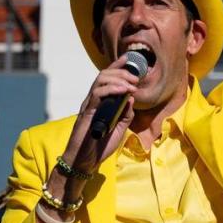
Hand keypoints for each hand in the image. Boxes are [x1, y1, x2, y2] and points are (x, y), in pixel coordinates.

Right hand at [62, 55, 138, 171]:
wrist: (86, 161)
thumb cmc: (100, 146)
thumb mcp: (119, 128)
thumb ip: (125, 114)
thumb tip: (132, 98)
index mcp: (101, 102)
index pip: (108, 78)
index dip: (118, 67)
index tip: (131, 60)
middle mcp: (93, 100)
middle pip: (104, 74)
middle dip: (122, 72)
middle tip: (136, 79)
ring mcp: (89, 105)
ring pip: (100, 80)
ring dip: (118, 79)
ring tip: (132, 84)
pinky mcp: (87, 112)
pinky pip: (97, 94)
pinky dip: (111, 89)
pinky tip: (123, 91)